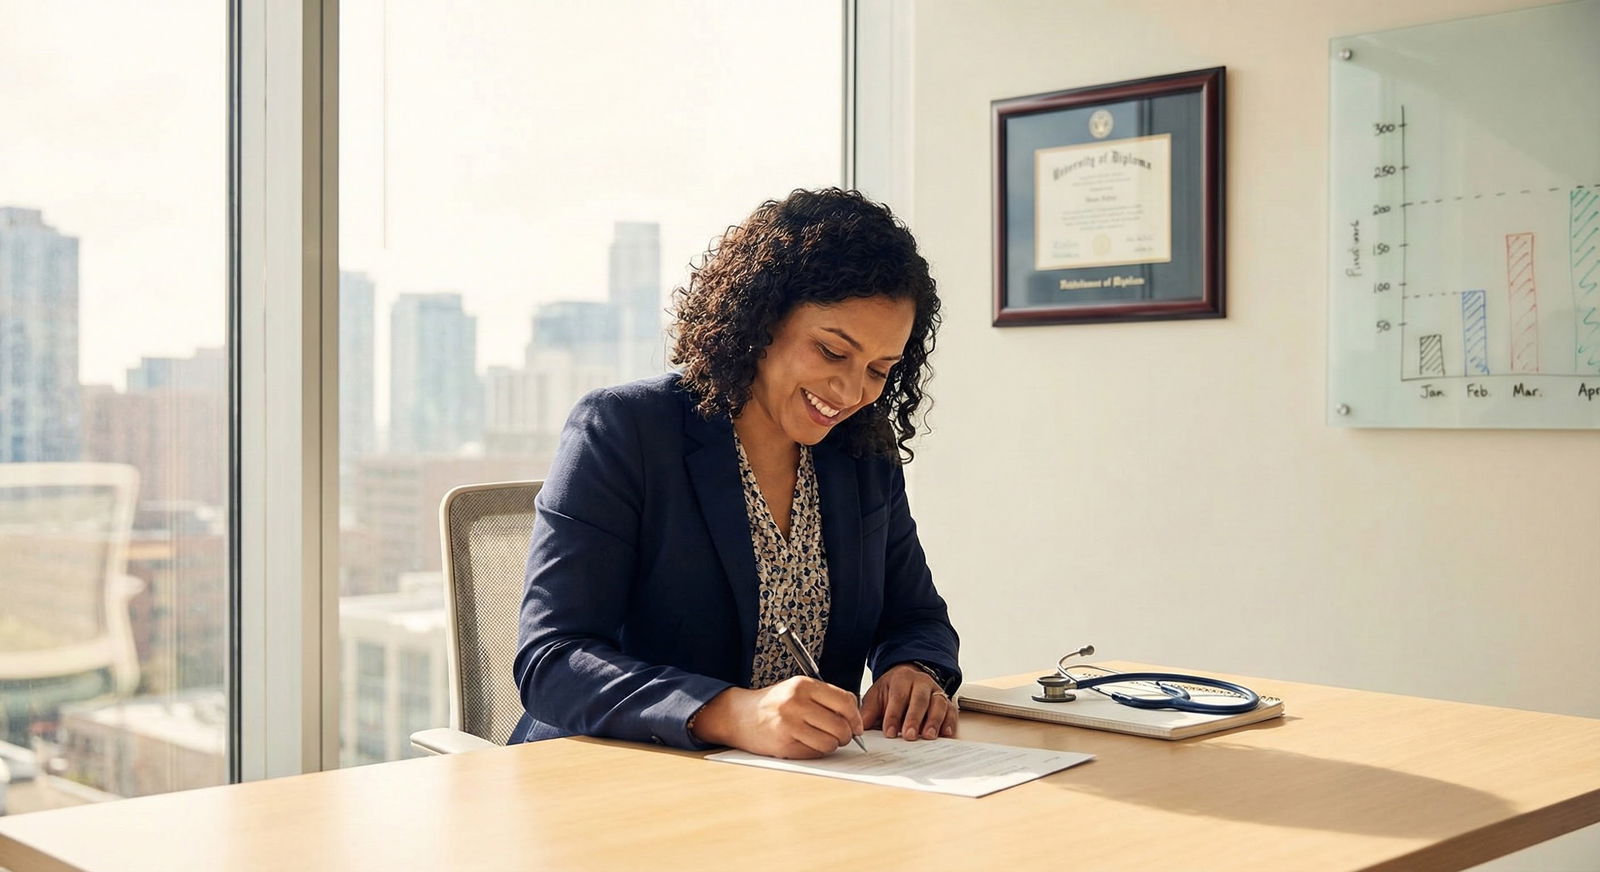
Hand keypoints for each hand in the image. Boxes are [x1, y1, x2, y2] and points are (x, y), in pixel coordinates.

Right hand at [689, 677, 863, 758]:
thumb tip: (855, 719)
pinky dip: (817, 752)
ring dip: (832, 745)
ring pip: (831, 743)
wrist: (739, 716)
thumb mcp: (797, 690)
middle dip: (847, 735)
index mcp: (803, 685)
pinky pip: (815, 753)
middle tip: (842, 736)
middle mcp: (796, 703)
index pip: (845, 701)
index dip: (856, 717)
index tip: (857, 725)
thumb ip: (825, 699)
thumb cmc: (773, 704)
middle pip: (841, 725)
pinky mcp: (784, 745)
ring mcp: (789, 725)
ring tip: (823, 740)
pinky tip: (807, 744)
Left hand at [861, 663, 956, 740]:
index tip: (890, 732)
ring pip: (938, 704)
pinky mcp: (946, 701)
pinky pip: (951, 710)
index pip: (898, 697)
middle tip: (909, 736)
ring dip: (934, 721)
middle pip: (920, 700)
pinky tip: (945, 733)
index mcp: (901, 679)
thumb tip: (859, 728)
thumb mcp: (876, 695)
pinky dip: (949, 722)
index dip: (893, 716)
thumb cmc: (891, 690)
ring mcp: (936, 691)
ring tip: (928, 736)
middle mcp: (921, 682)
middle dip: (914, 719)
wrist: (908, 677)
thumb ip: (868, 712)